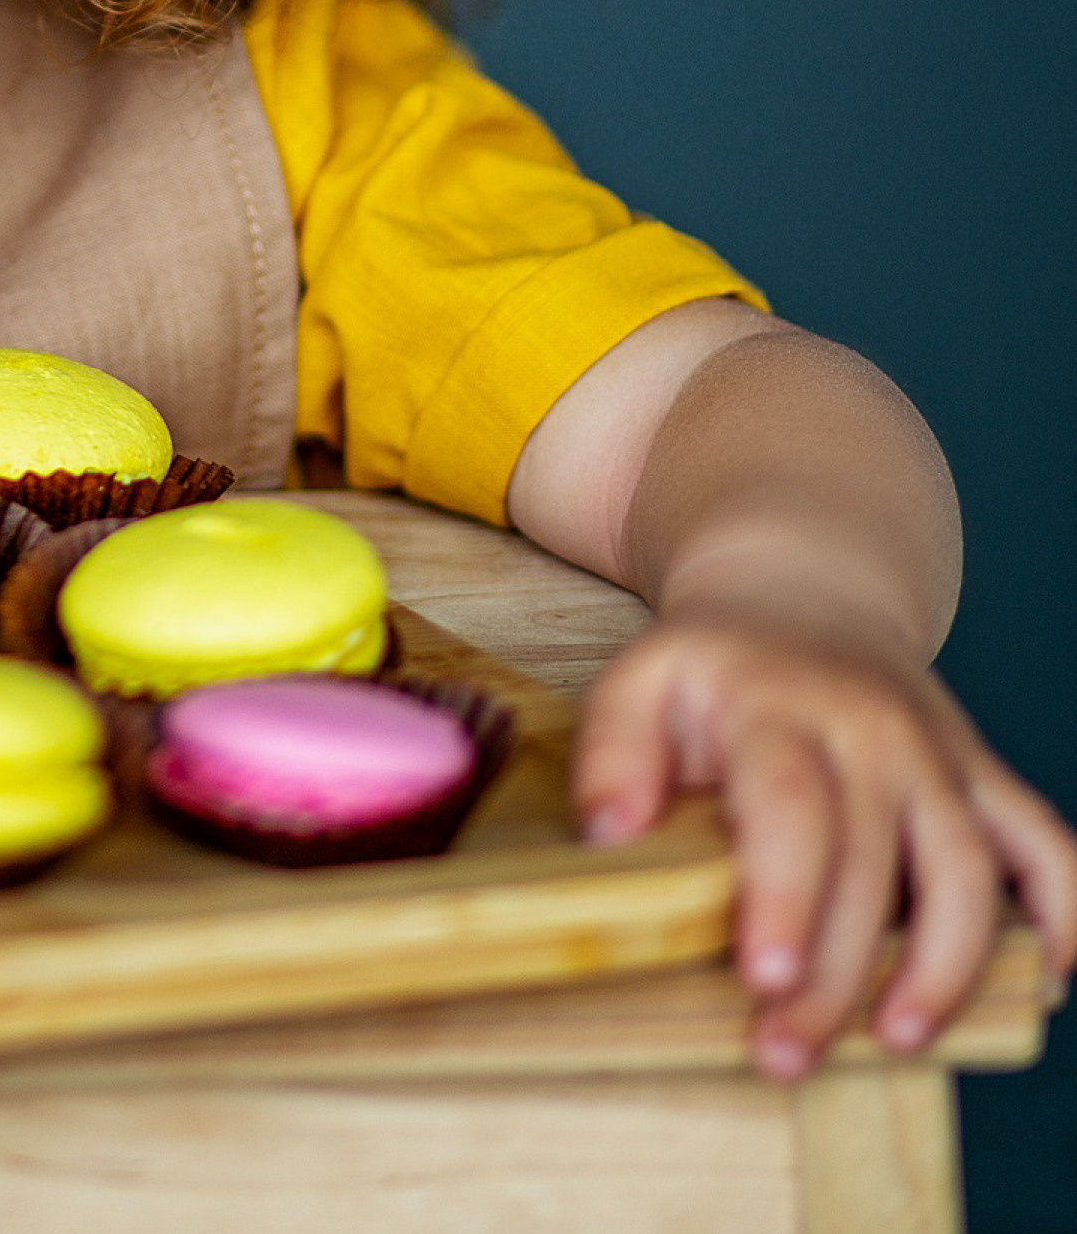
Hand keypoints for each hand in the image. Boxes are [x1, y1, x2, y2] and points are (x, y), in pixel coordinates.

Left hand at [573, 610, 1076, 1075]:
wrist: (799, 590)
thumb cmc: (715, 663)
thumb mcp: (641, 678)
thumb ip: (614, 749)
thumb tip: (610, 830)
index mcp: (780, 707)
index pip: (792, 807)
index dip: (782, 897)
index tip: (761, 977)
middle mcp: (872, 729)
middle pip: (873, 863)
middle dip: (835, 972)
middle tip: (785, 1051)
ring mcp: (938, 754)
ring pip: (968, 868)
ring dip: (944, 965)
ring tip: (896, 1038)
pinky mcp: (983, 775)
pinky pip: (1046, 843)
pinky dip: (1065, 912)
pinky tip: (1049, 980)